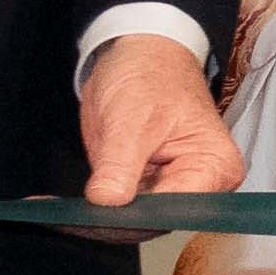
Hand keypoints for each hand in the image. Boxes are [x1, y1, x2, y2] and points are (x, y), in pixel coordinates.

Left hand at [80, 28, 242, 207]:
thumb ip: (120, 164)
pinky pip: (124, 208)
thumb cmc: (152, 74)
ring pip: (135, 220)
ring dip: (98, 217)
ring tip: (61, 205)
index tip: (94, 216)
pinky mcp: (151, 187)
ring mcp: (175, 187)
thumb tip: (107, 201)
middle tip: (68, 214)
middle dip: (110, 220)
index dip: (132, 217)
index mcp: (214, 166)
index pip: (173, 209)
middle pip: (155, 220)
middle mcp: (202, 184)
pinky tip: (66, 202)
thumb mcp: (131, 117)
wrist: (143, 54)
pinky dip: (95, 207)